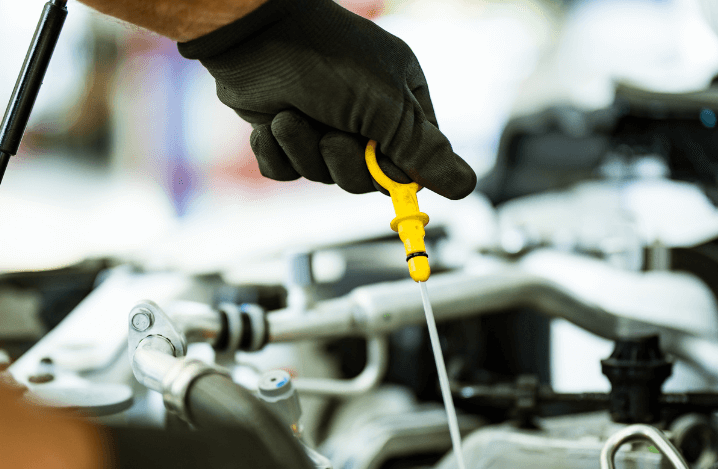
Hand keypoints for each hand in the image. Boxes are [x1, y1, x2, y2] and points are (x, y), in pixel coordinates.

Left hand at [179, 0, 475, 198]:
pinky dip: (277, 153)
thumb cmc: (326, 58)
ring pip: (323, 175)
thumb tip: (466, 185)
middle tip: (331, 136)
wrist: (252, 35)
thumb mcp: (385, 105)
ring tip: (292, 118)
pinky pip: (286, 171)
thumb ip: (423, 150)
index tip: (383, 170)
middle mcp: (364, 115)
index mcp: (401, 101)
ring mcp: (322, 124)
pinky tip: (271, 125)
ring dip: (305, 151)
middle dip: (344, 163)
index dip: (397, 173)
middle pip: (367, 178)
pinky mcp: (284, 134)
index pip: (416, 160)